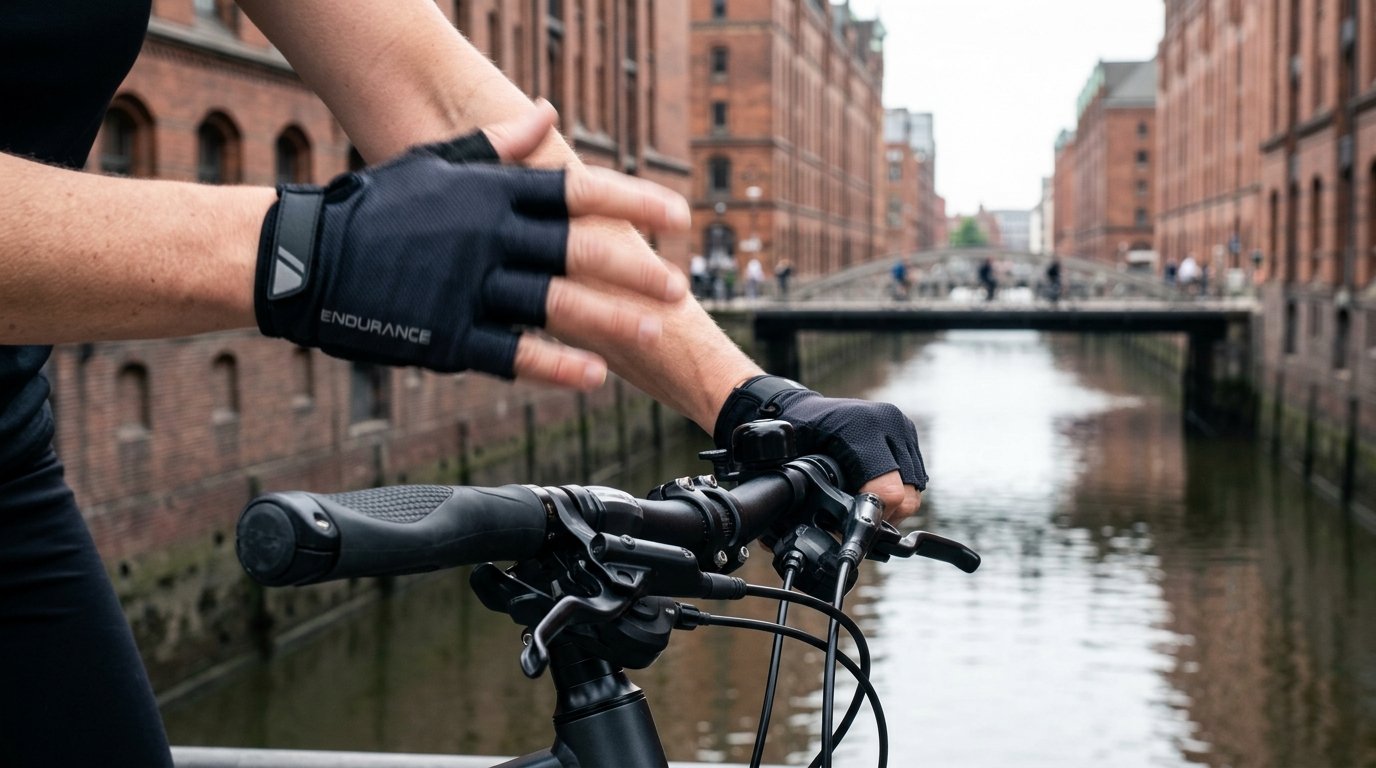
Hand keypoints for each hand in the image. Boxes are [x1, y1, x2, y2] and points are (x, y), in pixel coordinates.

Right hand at [255, 101, 688, 386]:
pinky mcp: (446, 335)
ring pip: (553, 304)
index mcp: (491, 193)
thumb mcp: (437, 162)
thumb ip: (500, 144)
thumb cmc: (375, 206)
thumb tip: (547, 112)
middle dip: (635, 268)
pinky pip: (511, 352)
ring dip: (609, 319)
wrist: (301, 255)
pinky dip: (554, 363)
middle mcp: (487, 237)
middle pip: (577, 251)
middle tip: (680, 284)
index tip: (679, 215)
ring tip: (653, 331)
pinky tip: (593, 375)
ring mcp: (467, 288)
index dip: (634, 201)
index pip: (578, 191)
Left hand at [714, 376, 925, 523]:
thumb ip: (801, 495)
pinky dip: (896, 492)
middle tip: (853, 521)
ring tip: (860, 505)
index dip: (870, 519)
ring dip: (891, 507)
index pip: (887, 490)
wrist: (801, 407)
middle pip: (906, 495)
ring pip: (914, 491)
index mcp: (862, 428)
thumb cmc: (794, 434)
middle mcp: (890, 424)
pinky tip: (870, 491)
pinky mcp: (909, 436)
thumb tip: (790, 539)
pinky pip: (914, 480)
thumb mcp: (792, 462)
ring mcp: (903, 429)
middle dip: (881, 516)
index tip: (851, 530)